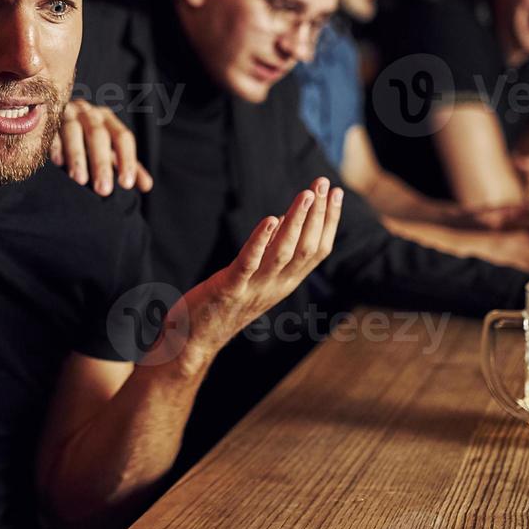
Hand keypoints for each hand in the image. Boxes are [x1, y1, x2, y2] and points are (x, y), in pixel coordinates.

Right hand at [49, 99, 153, 195]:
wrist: (57, 117)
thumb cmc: (88, 140)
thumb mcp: (109, 150)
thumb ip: (127, 165)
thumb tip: (147, 186)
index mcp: (108, 120)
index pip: (122, 137)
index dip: (126, 160)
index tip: (126, 184)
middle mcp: (89, 113)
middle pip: (98, 135)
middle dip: (101, 163)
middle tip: (104, 190)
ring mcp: (67, 113)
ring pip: (74, 131)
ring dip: (77, 156)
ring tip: (80, 181)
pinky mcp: (46, 119)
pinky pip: (51, 130)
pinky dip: (55, 145)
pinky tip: (58, 162)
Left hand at [164, 178, 343, 371]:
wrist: (192, 344)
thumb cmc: (222, 307)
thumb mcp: (255, 278)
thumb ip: (271, 253)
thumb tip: (283, 219)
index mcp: (284, 284)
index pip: (318, 250)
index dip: (329, 221)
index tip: (335, 193)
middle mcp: (275, 287)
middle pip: (306, 248)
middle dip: (317, 214)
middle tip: (323, 183)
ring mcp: (254, 289)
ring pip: (284, 253)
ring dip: (297, 222)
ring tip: (306, 195)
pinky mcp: (229, 289)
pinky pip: (249, 263)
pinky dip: (260, 240)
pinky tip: (270, 219)